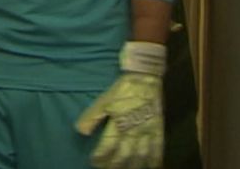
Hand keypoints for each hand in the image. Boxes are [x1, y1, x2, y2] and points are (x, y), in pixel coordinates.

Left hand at [75, 41, 165, 168]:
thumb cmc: (122, 90)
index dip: (100, 157)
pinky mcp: (158, 130)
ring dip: (133, 166)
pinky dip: (155, 160)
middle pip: (124, 155)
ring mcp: (147, 132)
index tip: (94, 162)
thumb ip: (92, 117)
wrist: (145, 79)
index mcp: (118, 123)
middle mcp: (133, 131)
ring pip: (141, 156)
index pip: (108, 146)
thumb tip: (80, 131)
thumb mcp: (103, 101)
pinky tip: (151, 167)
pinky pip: (158, 149)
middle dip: (115, 165)